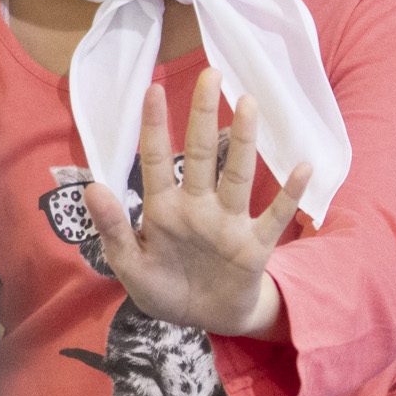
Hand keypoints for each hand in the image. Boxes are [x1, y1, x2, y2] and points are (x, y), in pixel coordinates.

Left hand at [82, 64, 302, 336]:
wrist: (205, 321)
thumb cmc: (164, 288)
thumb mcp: (129, 265)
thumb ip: (113, 229)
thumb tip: (92, 187)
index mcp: (164, 209)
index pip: (156, 159)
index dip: (155, 126)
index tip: (153, 89)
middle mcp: (198, 207)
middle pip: (202, 154)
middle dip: (204, 115)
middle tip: (211, 74)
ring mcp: (229, 223)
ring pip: (237, 175)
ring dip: (245, 141)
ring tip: (249, 104)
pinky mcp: (254, 246)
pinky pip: (274, 216)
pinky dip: (290, 195)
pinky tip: (303, 167)